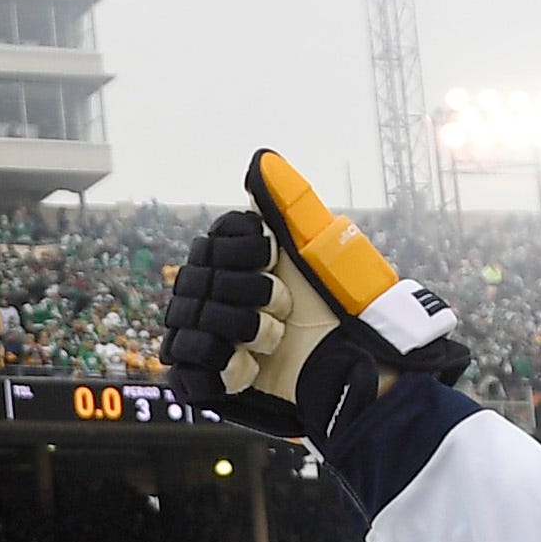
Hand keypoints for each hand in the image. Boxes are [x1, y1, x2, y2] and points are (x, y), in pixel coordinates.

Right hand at [157, 151, 464, 444]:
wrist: (351, 372)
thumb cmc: (340, 311)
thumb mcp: (323, 250)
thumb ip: (292, 203)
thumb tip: (261, 159)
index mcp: (236, 262)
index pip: (212, 242)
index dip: (244, 255)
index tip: (274, 261)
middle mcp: (213, 296)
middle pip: (200, 281)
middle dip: (252, 295)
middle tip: (286, 310)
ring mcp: (203, 338)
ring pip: (190, 325)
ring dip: (243, 331)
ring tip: (273, 342)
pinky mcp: (204, 382)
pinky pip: (188, 370)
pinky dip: (226, 369)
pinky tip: (252, 370)